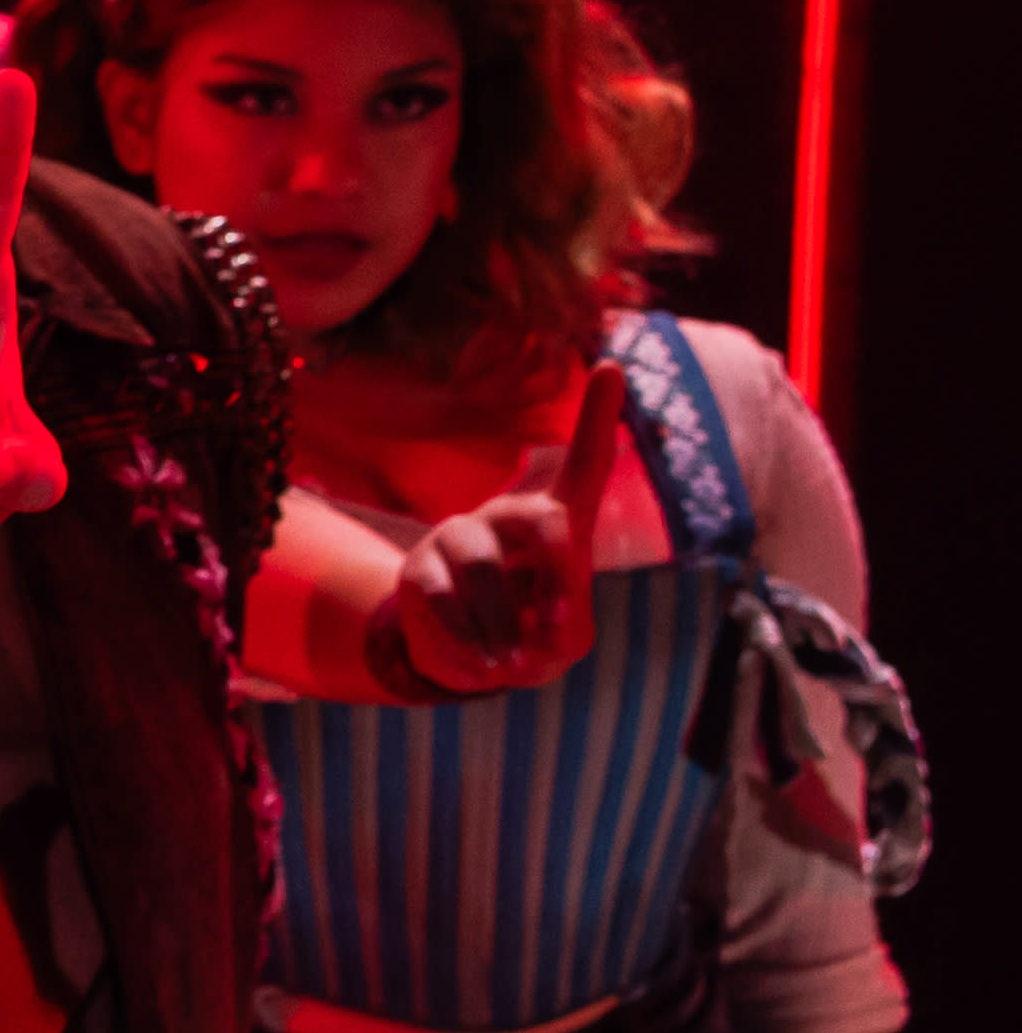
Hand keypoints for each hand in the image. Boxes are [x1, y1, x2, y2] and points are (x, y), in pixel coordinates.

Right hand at [370, 361, 620, 699]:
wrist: (470, 660)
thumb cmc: (536, 637)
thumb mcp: (567, 641)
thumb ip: (564, 631)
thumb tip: (533, 627)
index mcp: (558, 521)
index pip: (583, 463)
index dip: (597, 415)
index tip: (612, 366)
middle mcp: (508, 516)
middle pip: (541, 519)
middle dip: (558, 575)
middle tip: (561, 626)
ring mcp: (459, 537)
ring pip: (481, 566)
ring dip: (503, 622)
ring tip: (513, 663)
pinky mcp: (420, 570)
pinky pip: (442, 599)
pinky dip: (468, 639)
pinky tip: (485, 665)